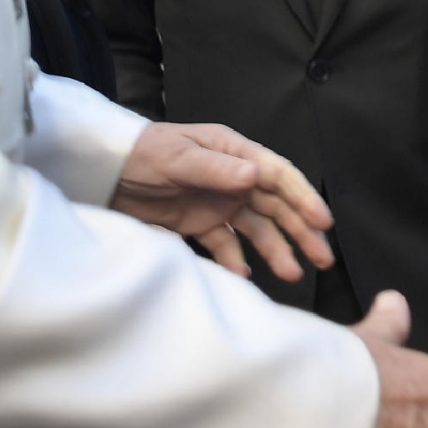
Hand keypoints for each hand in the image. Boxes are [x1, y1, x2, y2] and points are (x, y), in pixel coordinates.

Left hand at [108, 121, 335, 282]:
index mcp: (234, 152)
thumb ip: (217, 168)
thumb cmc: (144, 153)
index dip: (303, 197)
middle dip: (301, 230)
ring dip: (276, 249)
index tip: (321, 222)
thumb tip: (256, 176)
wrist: (104, 171)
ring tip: (293, 274)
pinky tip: (245, 275)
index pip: (278, 175)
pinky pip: (226, 244)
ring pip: (257, 228)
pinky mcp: (199, 224)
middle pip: (276, 205)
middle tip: (323, 258)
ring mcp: (218, 202)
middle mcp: (234, 177)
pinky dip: (236, 259)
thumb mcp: (178, 157)